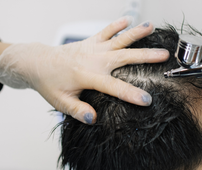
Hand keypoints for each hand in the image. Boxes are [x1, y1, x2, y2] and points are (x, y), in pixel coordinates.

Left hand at [0, 17, 168, 123]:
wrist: (37, 63)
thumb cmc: (49, 83)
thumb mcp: (60, 102)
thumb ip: (77, 110)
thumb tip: (93, 119)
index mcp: (87, 76)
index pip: (114, 87)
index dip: (131, 94)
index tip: (147, 100)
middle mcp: (93, 59)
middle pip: (124, 57)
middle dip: (145, 57)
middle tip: (163, 56)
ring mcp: (93, 48)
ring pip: (118, 40)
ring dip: (135, 33)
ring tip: (151, 27)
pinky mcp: (91, 42)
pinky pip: (105, 31)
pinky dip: (117, 25)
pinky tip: (129, 20)